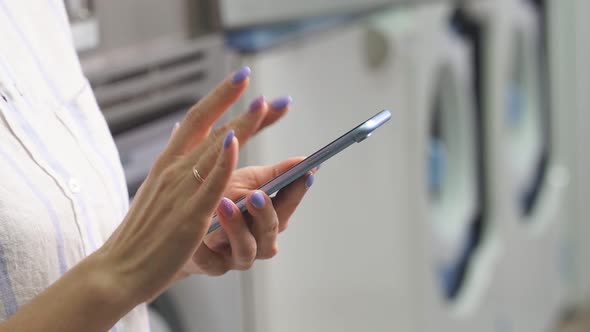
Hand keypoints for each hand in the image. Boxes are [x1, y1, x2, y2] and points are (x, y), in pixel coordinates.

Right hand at [94, 67, 312, 304]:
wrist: (117, 269)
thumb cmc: (141, 234)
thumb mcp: (156, 192)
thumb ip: (172, 166)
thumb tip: (177, 135)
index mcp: (167, 163)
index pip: (196, 119)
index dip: (220, 96)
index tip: (242, 78)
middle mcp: (173, 170)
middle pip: (210, 128)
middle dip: (238, 105)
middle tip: (262, 87)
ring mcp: (180, 191)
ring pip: (213, 150)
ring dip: (239, 125)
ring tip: (261, 104)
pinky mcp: (189, 215)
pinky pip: (208, 184)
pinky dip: (222, 161)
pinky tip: (235, 142)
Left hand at [181, 158, 316, 274]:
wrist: (188, 222)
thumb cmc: (222, 198)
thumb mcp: (246, 180)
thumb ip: (274, 174)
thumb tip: (304, 161)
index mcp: (271, 219)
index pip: (288, 204)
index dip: (297, 191)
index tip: (305, 173)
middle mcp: (260, 242)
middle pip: (270, 231)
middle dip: (265, 213)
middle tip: (256, 195)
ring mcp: (237, 257)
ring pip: (246, 249)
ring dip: (237, 228)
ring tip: (224, 205)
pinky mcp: (211, 267)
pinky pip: (210, 261)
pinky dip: (205, 250)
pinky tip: (198, 235)